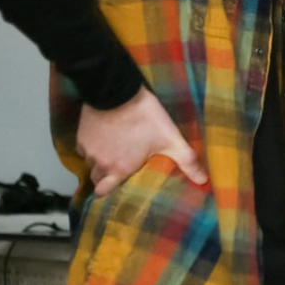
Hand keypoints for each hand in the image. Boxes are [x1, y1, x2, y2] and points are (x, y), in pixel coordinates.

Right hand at [77, 88, 206, 196]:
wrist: (117, 92)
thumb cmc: (145, 117)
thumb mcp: (170, 138)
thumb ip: (187, 161)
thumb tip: (203, 180)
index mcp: (120, 169)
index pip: (105, 192)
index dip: (110, 192)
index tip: (118, 188)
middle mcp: (101, 163)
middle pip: (97, 179)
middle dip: (106, 177)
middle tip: (119, 169)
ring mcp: (89, 150)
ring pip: (91, 162)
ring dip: (100, 160)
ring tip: (115, 151)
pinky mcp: (81, 135)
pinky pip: (85, 147)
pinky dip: (93, 145)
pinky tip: (106, 137)